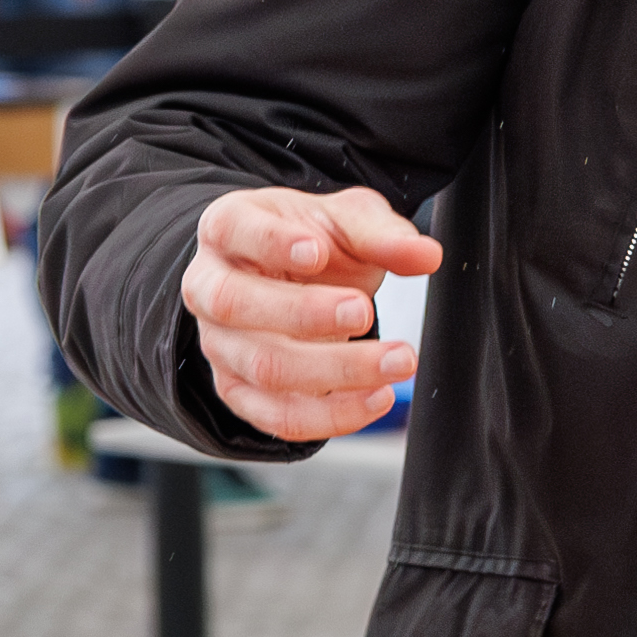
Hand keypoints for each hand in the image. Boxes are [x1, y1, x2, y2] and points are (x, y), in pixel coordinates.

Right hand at [179, 184, 439, 444]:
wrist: (300, 276)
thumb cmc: (316, 241)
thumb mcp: (349, 221)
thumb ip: (383, 234)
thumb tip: (427, 256)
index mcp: (228, 228)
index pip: (234, 229)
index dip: (272, 243)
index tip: (318, 252)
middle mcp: (209, 286)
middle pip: (236, 304)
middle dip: (304, 314)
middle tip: (365, 311)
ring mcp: (218, 342)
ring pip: (262, 368)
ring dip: (334, 371)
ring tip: (396, 362)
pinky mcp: (237, 388)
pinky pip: (275, 415)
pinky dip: (329, 414)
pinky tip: (376, 397)